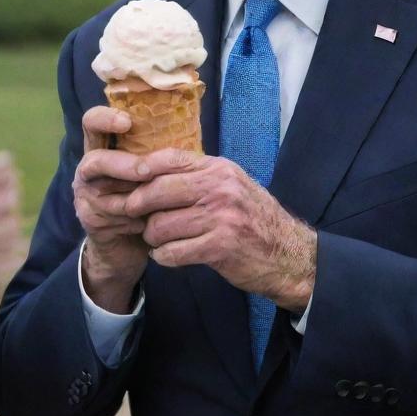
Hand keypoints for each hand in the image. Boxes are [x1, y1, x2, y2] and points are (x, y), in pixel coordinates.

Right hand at [74, 106, 154, 312]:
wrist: (127, 245)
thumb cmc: (146, 199)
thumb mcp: (148, 173)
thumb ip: (155, 155)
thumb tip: (187, 136)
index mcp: (101, 149)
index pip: (91, 123)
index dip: (104, 118)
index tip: (127, 122)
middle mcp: (87, 170)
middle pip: (96, 161)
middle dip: (124, 166)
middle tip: (147, 172)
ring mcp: (85, 196)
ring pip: (108, 194)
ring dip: (137, 199)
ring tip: (162, 203)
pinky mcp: (90, 221)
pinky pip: (115, 218)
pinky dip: (138, 220)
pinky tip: (153, 224)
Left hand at [125, 149, 316, 311]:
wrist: (290, 255)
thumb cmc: (252, 218)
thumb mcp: (231, 185)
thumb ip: (197, 175)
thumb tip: (148, 167)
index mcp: (219, 169)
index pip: (169, 158)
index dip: (141, 168)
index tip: (127, 179)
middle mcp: (220, 189)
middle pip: (158, 190)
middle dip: (137, 204)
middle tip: (131, 214)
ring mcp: (221, 218)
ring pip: (161, 224)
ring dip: (152, 236)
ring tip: (157, 239)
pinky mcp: (219, 248)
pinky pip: (172, 252)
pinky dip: (163, 256)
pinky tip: (168, 256)